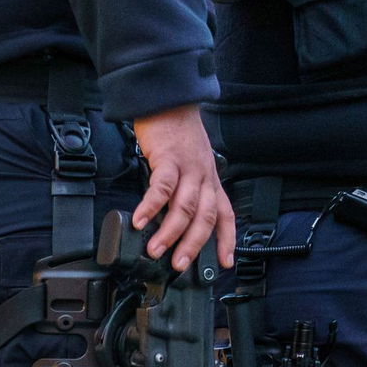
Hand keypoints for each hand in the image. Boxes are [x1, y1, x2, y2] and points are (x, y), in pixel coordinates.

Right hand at [131, 104, 235, 269]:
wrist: (169, 102)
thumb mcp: (192, 163)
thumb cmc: (177, 134)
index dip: (227, 241)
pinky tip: (140, 221)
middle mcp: (204, 177)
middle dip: (194, 245)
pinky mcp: (168, 159)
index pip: (225, 216)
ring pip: (185, 207)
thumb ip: (186, 188)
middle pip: (205, 217)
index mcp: (210, 181)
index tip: (222, 264)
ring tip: (155, 250)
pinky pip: (162, 188)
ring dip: (171, 233)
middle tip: (179, 265)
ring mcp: (188, 168)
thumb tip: (171, 218)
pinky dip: (150, 207)